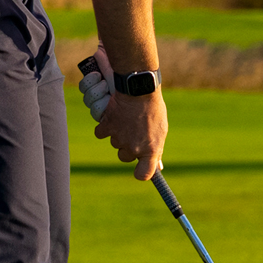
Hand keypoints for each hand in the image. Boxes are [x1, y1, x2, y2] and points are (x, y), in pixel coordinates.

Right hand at [78, 56, 164, 179]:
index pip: (144, 174)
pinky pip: (101, 133)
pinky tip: (112, 117)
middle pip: (125, 156)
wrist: (139, 88)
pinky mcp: (107, 127)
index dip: (140, 173)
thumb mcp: (160, 130)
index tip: (139, 169)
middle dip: (127, 147)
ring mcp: (119, 139)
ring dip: (117, 134)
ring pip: (114, 143)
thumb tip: (158, 166)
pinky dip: (105, 126)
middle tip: (132, 131)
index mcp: (151, 150)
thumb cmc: (153, 108)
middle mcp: (134, 148)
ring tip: (126, 118)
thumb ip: (155, 148)